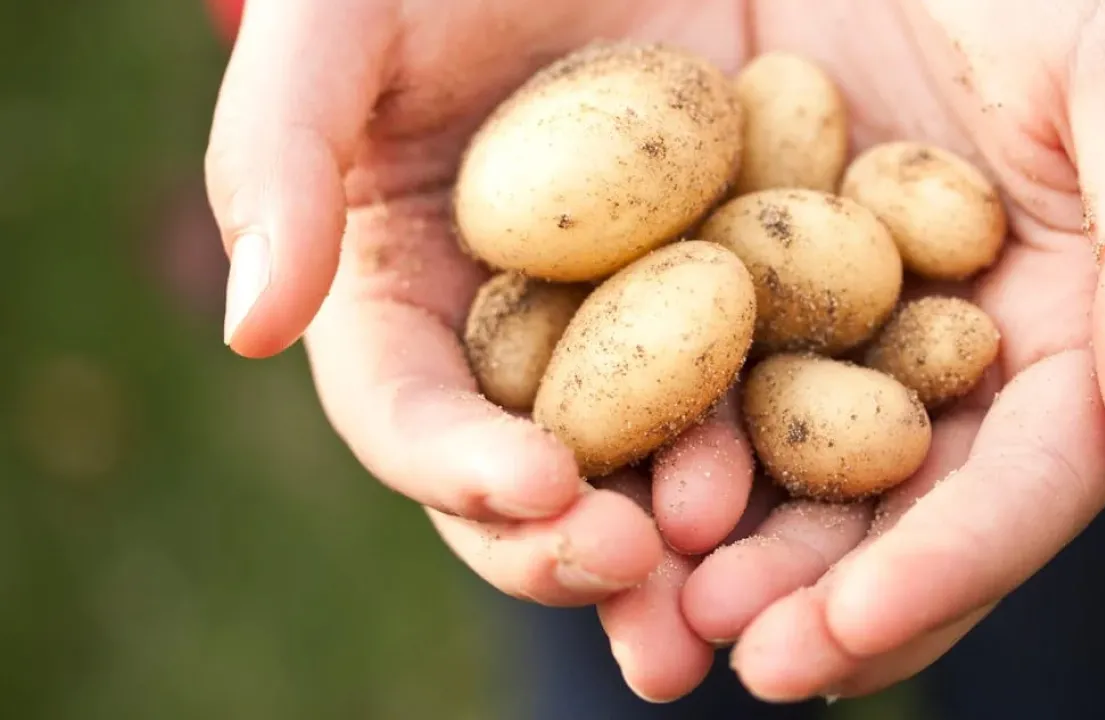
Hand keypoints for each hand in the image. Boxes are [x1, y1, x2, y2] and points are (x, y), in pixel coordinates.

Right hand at [203, 0, 760, 700]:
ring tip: (730, 569)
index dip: (457, 464)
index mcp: (402, 302)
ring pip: (651, 459)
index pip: (409, 413)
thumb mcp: (335, 30)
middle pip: (530, 476)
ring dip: (690, 531)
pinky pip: (762, 378)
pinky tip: (838, 471)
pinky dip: (791, 435)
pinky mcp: (732, 296)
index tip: (533, 486)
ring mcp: (628, 329)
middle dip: (572, 543)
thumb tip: (252, 328)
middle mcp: (514, 342)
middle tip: (639, 570)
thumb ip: (277, 162)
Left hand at [675, 0, 1104, 700]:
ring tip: (656, 614)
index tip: (847, 637)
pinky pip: (694, 375)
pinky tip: (600, 500)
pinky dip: (656, 446)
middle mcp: (938, 350)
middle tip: (736, 653)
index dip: (942, 568)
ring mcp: (833, 321)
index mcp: (1054, 330)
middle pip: (888, 505)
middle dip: (815, 593)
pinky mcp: (736, 277)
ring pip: (783, 467)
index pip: (1015, 482)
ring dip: (724, 552)